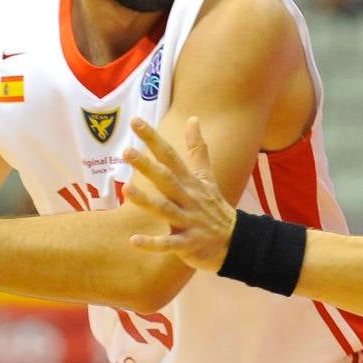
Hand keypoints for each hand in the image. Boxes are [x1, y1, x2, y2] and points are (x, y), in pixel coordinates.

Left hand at [124, 116, 235, 273]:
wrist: (236, 242)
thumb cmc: (214, 207)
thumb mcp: (207, 177)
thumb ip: (198, 149)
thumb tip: (193, 118)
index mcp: (190, 182)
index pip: (170, 156)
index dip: (153, 139)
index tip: (135, 121)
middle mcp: (188, 198)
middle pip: (166, 179)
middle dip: (147, 166)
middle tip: (126, 152)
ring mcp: (189, 221)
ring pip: (165, 209)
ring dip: (146, 200)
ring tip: (126, 189)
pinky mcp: (188, 244)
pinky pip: (168, 244)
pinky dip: (152, 243)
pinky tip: (133, 241)